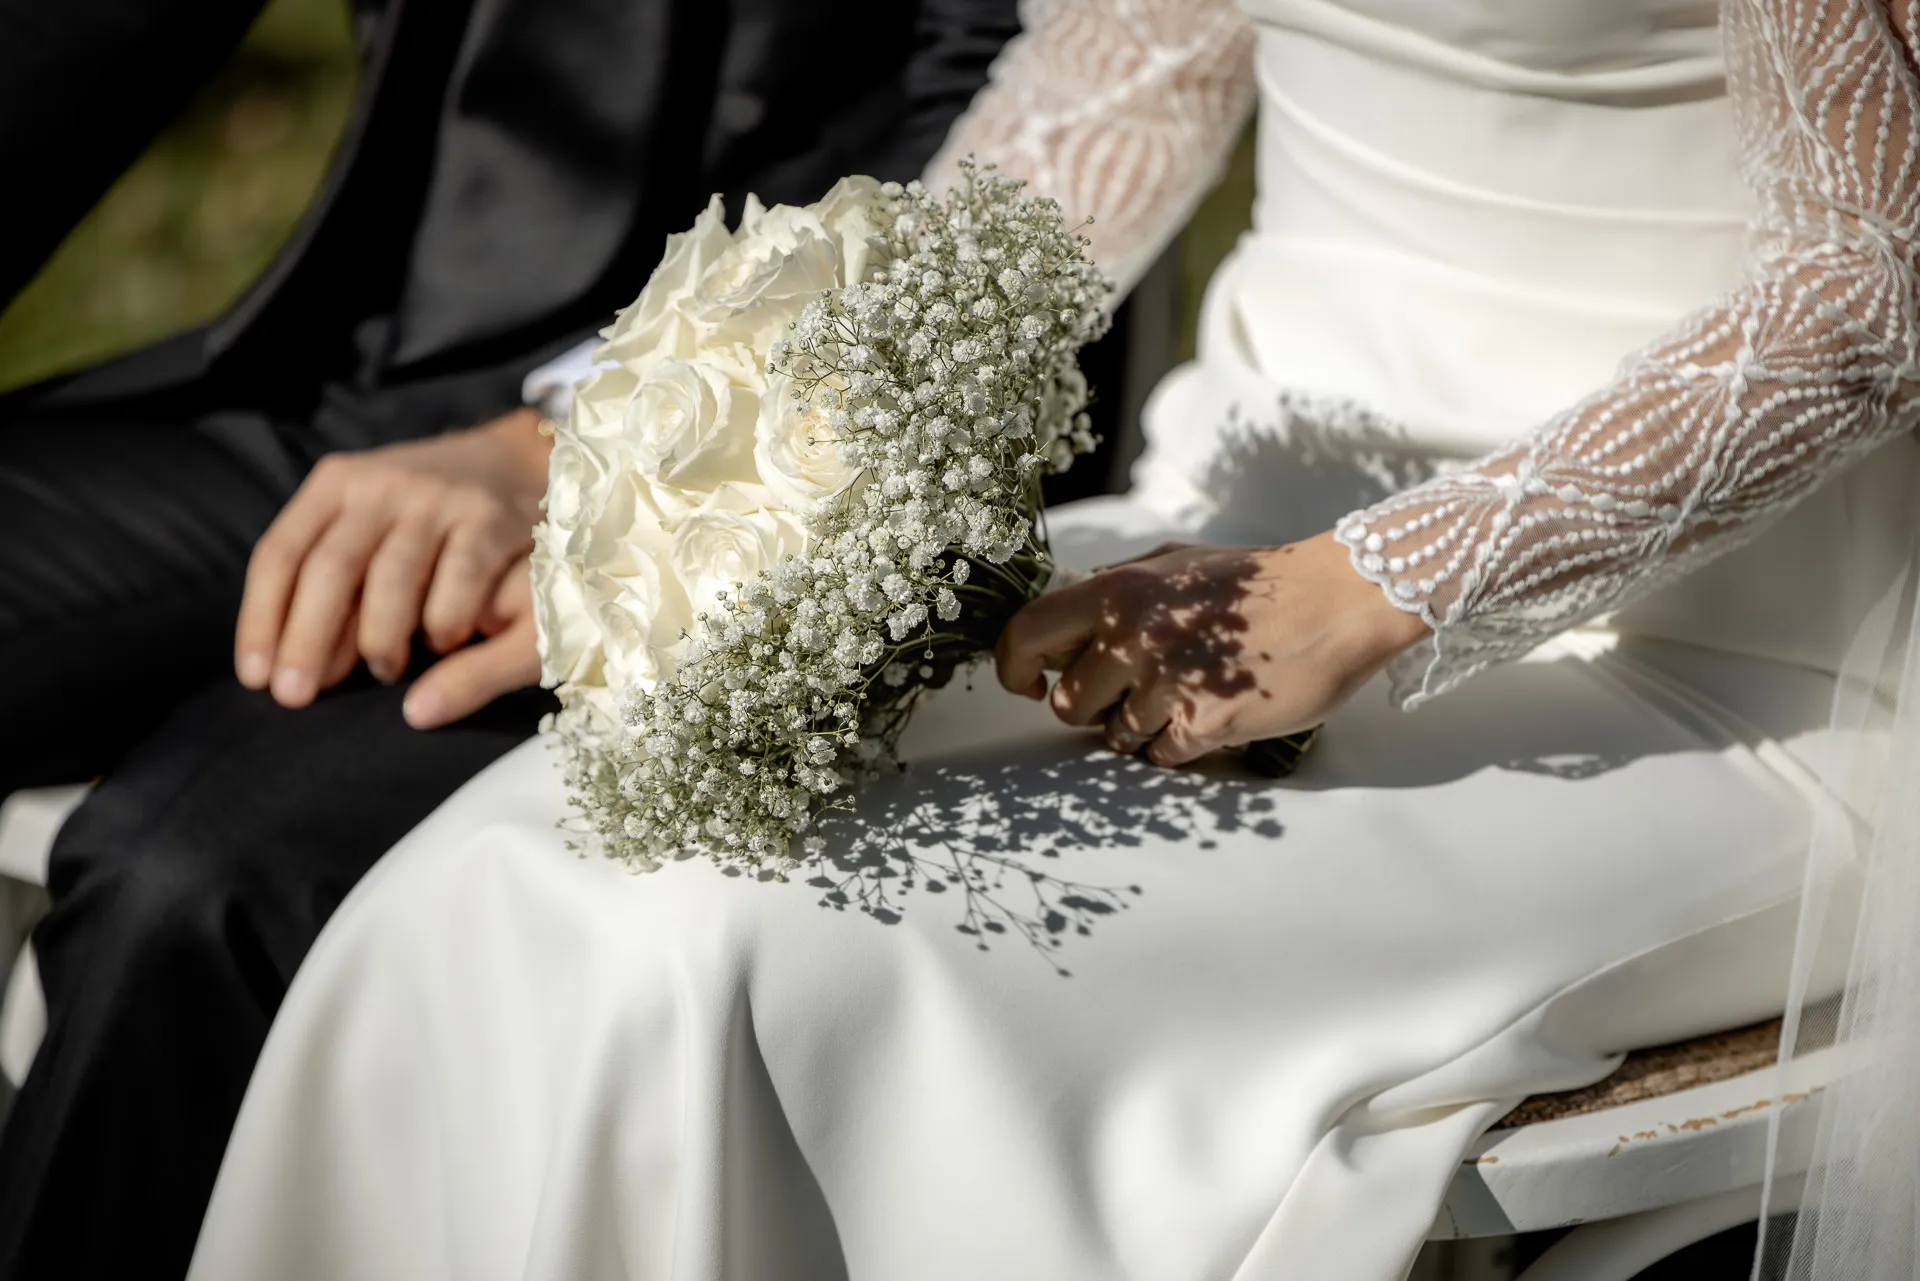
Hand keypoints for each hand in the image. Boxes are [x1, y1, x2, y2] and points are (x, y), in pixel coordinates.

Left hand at [235, 408, 549, 726]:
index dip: (261, 619)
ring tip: (383, 672)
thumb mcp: (368, 528)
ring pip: (392, 576)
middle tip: (296, 696)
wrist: (514, 461)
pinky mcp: (489, 517)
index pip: (280, 554)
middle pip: (330, 567)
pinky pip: (461, 577)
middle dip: (307, 638)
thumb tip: (306, 669)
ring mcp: (436, 499)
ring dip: (380, 635)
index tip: (257, 676)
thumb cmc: (424, 517)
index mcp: (335, 485)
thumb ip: (337, 591)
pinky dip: (445, 618)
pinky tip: (443, 643)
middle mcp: (380, 485)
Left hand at [994, 532, 1429, 766]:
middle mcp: (1133, 637)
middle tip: (1129, 695)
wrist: (1338, 599)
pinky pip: (1162, 755)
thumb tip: (1068, 610)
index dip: (1014, 667)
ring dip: (1140, 729)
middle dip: (1090, 710)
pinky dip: (1178, 746)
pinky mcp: (1206, 723)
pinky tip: (1208, 716)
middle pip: (1069, 704)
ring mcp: (1168, 683)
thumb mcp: (1174, 563)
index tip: (1029, 684)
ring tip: (1183, 699)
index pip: (1026, 634)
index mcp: (1117, 591)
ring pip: (1116, 736)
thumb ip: (1114, 586)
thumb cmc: (1256, 580)